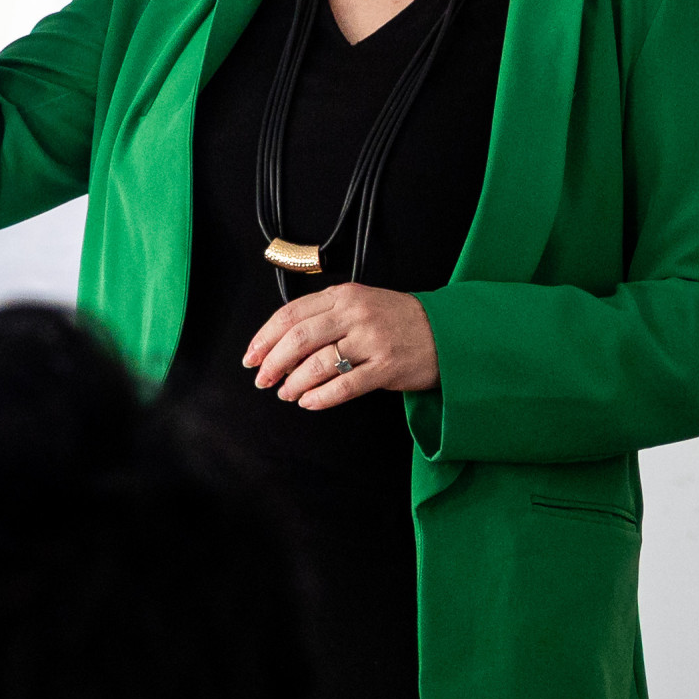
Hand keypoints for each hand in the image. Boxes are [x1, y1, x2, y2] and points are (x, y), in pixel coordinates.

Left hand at [243, 285, 439, 410]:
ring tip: (287, 393)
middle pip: (298, 339)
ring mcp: (372, 341)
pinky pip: (344, 386)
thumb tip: (280, 343)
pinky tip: (309, 402)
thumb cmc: (397, 320)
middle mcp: (356, 315)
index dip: (264, 338)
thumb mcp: (360, 304)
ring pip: (318, 364)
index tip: (250, 356)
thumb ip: (324, 315)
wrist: (448, 332)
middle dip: (273, 363)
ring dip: (295, 383)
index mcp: (344, 296)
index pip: (290, 314)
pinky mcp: (387, 367)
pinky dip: (320, 397)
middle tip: (262, 379)